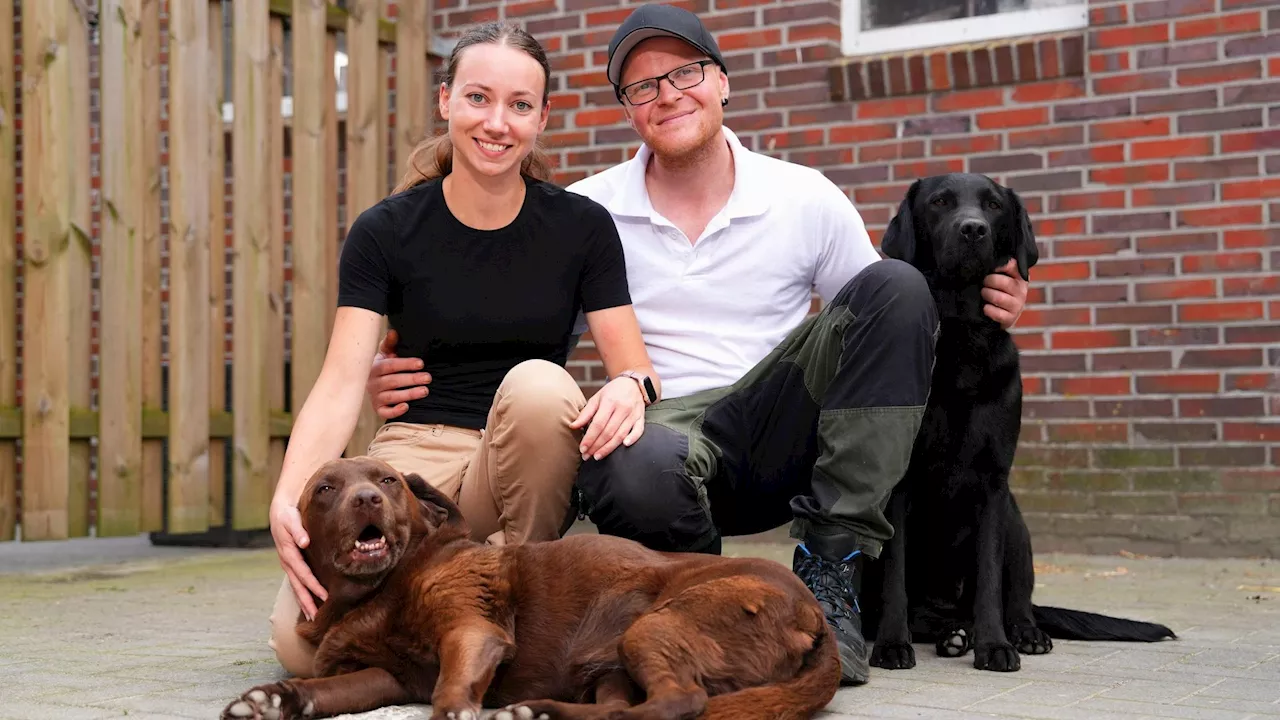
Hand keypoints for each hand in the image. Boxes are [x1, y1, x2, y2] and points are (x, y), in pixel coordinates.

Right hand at [269, 497, 327, 619]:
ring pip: (296, 587)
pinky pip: (296, 582)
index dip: (314, 586)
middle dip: (307, 602)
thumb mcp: (291, 519)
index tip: (325, 597)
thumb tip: (305, 542)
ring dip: (303, 602)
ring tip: (312, 617)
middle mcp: (287, 562)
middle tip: (317, 618)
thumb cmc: (288, 515)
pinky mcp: (291, 564)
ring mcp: (288, 565)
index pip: (303, 573)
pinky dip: (302, 594)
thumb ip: (298, 530)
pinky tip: (308, 604)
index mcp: (288, 553)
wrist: (279, 513)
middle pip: (298, 586)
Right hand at [367, 329, 430, 419]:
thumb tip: (394, 331)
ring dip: (408, 394)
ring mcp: (375, 396)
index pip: (390, 365)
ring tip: (425, 391)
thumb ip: (390, 343)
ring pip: (391, 396)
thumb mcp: (385, 353)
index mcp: (375, 367)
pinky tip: (407, 407)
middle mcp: (373, 382)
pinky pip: (385, 412)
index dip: (405, 364)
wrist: (372, 385)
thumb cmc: (383, 366)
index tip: (421, 363)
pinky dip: (395, 411)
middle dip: (411, 379)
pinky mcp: (378, 408)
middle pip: (392, 381)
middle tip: (428, 378)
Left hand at [569, 377, 645, 461]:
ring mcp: (633, 414)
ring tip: (597, 456)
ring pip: (621, 434)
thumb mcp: (596, 398)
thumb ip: (585, 413)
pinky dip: (633, 438)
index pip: (598, 424)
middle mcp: (622, 408)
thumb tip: (573, 426)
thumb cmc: (612, 392)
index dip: (589, 438)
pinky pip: (638, 430)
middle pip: (608, 432)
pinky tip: (624, 446)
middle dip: (596, 446)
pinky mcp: (641, 418)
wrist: (633, 383)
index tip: (582, 448)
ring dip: (609, 448)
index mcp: (609, 402)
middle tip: (587, 456)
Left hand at [981, 259, 1028, 329]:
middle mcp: (1022, 291)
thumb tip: (991, 262)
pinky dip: (988, 309)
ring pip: (998, 298)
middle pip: (1004, 283)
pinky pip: (997, 313)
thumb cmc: (1001, 291)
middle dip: (989, 281)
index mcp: (1020, 277)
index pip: (1012, 265)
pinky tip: (985, 307)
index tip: (992, 269)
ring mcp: (1017, 305)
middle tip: (984, 283)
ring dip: (987, 295)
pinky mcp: (1010, 318)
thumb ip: (1000, 268)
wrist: (1005, 314)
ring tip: (984, 294)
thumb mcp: (1003, 277)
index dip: (1000, 266)